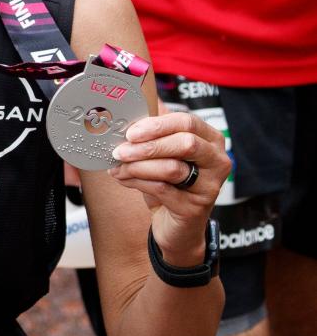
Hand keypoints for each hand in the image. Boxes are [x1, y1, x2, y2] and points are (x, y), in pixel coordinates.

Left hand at [109, 111, 229, 261]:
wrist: (176, 225)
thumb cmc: (170, 183)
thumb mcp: (163, 153)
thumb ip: (153, 133)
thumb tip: (130, 110)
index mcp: (211, 140)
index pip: (187, 122)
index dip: (157, 125)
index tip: (131, 132)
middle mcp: (217, 161)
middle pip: (185, 143)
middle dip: (147, 146)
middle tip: (120, 150)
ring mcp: (210, 186)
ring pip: (172, 168)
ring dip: (138, 166)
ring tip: (118, 167)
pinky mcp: (195, 207)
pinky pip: (162, 189)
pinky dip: (137, 182)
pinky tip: (123, 179)